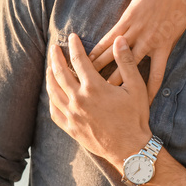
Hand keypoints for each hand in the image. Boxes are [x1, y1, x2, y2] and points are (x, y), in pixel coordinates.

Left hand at [46, 33, 150, 168]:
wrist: (130, 148)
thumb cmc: (135, 117)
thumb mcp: (136, 87)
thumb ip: (126, 62)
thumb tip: (119, 40)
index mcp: (94, 88)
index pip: (79, 60)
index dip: (75, 46)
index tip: (72, 37)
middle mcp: (78, 100)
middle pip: (60, 73)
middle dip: (55, 58)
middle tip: (53, 47)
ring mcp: (72, 115)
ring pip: (53, 91)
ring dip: (49, 76)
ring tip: (49, 67)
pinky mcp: (71, 128)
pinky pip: (54, 111)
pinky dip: (51, 99)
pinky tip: (52, 94)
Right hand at [88, 0, 185, 101]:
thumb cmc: (178, 5)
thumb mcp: (178, 30)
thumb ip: (168, 45)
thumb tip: (162, 58)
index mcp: (164, 47)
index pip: (156, 76)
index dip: (149, 93)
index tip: (142, 108)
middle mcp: (148, 42)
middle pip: (130, 71)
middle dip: (118, 88)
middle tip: (107, 102)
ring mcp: (135, 31)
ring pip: (115, 56)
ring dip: (101, 71)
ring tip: (88, 84)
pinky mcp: (125, 21)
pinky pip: (108, 39)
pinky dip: (98, 50)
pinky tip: (86, 59)